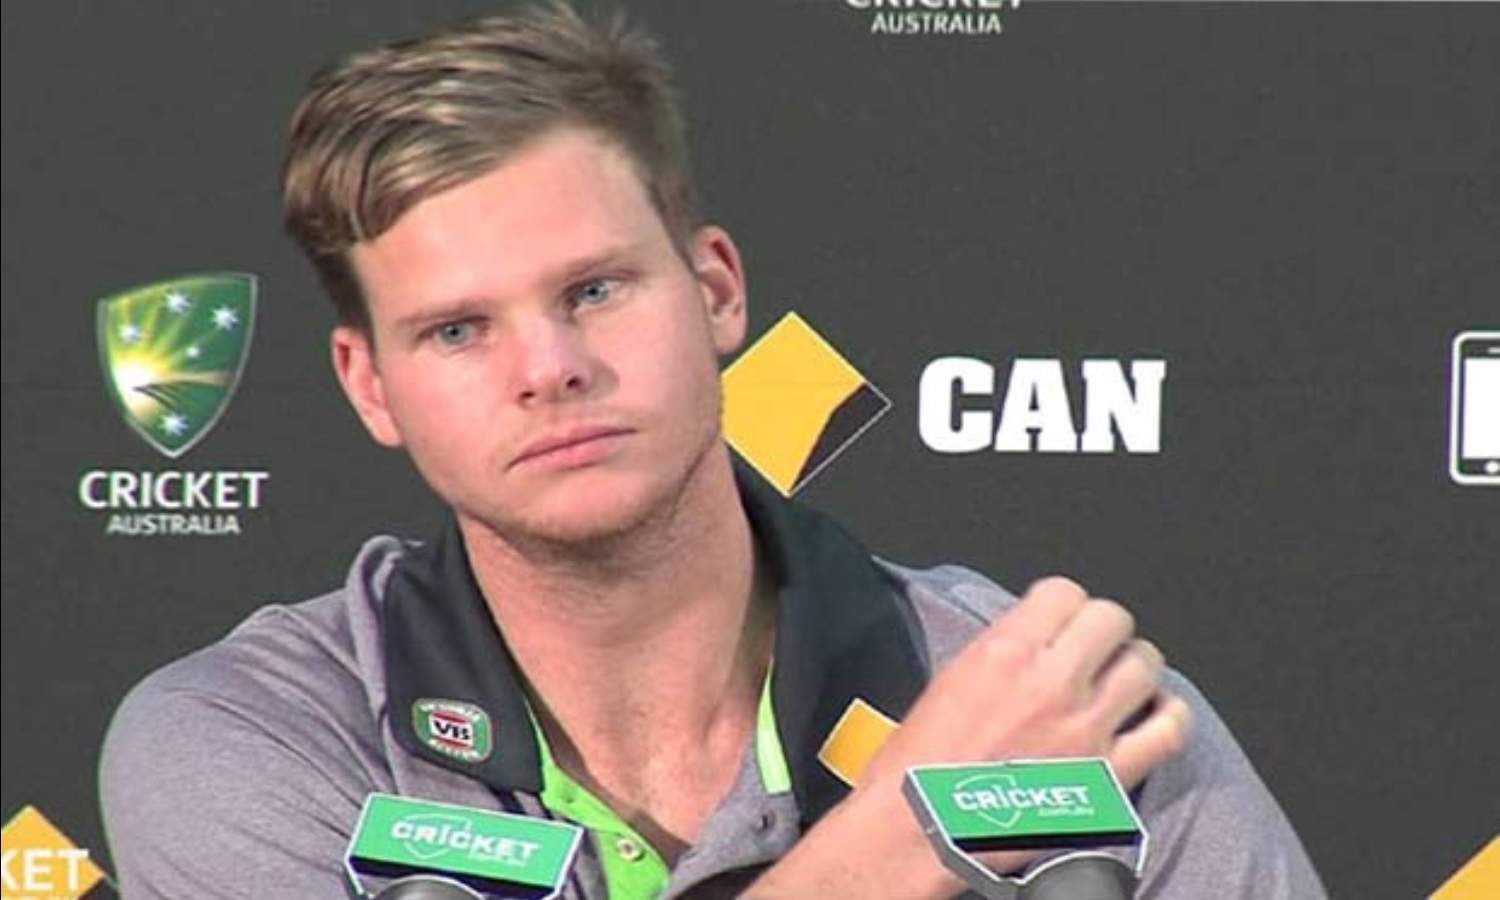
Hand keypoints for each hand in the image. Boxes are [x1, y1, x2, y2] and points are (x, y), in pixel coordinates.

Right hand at [862, 575, 1191, 790]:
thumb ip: (1004, 648)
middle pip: (1112, 618)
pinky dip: (1167, 716)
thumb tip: (1041, 637)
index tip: (1059, 622)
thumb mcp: (951, 678)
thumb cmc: (919, 765)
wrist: (918, 830)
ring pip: (1145, 665)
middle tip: (1089, 650)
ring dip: (1133, 667)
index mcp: (1005, 652)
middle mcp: (1050, 683)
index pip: (1065, 592)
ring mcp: (1085, 728)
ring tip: (1117, 681)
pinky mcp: (1108, 776)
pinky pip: (1169, 729)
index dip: (1063, 606)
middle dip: (1101, 630)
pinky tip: (1150, 715)